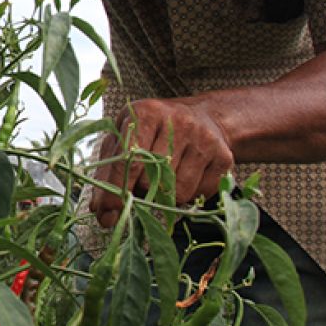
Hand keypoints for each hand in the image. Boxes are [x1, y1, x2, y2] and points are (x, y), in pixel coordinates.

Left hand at [89, 98, 232, 227]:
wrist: (202, 119)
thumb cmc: (152, 132)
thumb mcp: (125, 140)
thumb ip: (109, 174)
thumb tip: (101, 213)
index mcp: (147, 112)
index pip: (128, 160)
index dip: (116, 189)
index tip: (107, 213)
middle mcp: (178, 122)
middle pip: (152, 178)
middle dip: (142, 189)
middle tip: (144, 181)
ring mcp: (204, 139)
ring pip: (177, 191)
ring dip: (166, 195)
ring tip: (166, 176)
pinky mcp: (223, 157)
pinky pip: (199, 194)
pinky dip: (188, 195)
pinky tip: (187, 175)